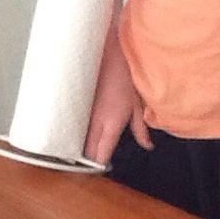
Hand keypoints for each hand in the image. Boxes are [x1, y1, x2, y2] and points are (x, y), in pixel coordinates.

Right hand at [84, 35, 151, 164]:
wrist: (109, 49)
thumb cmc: (127, 75)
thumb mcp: (139, 105)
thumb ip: (141, 128)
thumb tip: (147, 146)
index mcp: (112, 123)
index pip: (100, 152)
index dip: (98, 163)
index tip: (100, 169)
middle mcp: (94, 120)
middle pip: (86, 149)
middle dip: (87, 159)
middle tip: (89, 164)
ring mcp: (82, 111)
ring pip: (76, 137)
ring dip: (78, 145)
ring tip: (79, 151)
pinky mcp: (74, 101)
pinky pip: (71, 122)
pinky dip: (72, 130)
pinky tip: (73, 131)